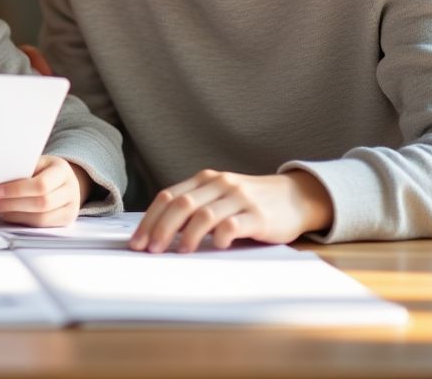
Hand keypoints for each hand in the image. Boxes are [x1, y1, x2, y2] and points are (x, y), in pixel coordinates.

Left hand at [0, 156, 89, 226]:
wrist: (65, 179)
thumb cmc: (45, 169)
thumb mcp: (38, 162)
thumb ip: (23, 168)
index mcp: (62, 170)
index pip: (41, 184)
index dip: (16, 190)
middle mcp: (71, 190)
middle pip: (41, 203)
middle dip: (12, 204)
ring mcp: (71, 208)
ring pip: (41, 218)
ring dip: (14, 216)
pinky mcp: (66, 221)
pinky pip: (42, 226)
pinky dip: (23, 222)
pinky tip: (8, 215)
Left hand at [129, 169, 333, 252]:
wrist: (293, 196)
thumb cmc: (249, 202)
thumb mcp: (219, 196)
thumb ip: (195, 207)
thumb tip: (159, 232)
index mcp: (204, 179)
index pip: (168, 196)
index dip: (150, 219)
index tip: (138, 241)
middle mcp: (219, 184)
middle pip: (181, 204)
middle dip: (161, 228)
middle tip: (150, 250)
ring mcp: (239, 198)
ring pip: (204, 214)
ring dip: (187, 235)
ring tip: (179, 252)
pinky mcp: (259, 216)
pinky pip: (233, 224)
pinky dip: (220, 236)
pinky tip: (216, 246)